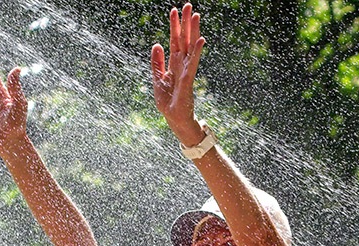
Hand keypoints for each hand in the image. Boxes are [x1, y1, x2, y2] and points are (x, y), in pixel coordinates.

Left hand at [151, 4, 205, 144]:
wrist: (174, 120)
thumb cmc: (168, 103)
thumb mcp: (157, 79)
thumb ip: (157, 62)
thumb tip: (157, 43)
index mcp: (174, 64)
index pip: (175, 40)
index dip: (174, 26)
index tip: (174, 10)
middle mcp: (182, 65)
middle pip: (184, 39)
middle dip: (185, 22)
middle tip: (188, 4)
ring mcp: (186, 71)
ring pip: (190, 47)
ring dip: (193, 31)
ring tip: (196, 15)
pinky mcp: (188, 80)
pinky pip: (193, 63)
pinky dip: (196, 52)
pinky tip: (201, 40)